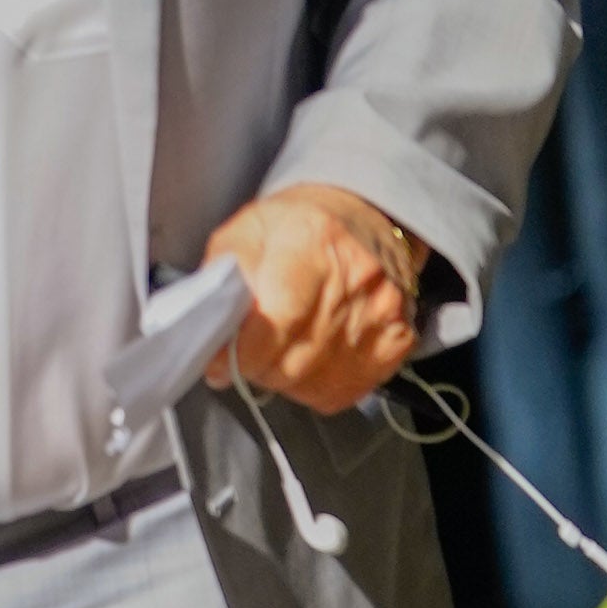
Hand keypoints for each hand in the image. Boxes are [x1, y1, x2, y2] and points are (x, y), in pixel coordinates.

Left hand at [205, 184, 425, 415]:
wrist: (365, 215)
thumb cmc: (299, 224)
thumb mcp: (247, 228)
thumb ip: (223, 275)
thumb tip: (210, 330)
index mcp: (311, 243)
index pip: (275, 321)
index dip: (240, 353)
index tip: (217, 361)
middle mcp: (354, 281)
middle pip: (292, 361)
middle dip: (256, 367)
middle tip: (243, 354)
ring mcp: (380, 315)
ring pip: (314, 384)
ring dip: (284, 379)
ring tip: (276, 349)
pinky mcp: (396, 341)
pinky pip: (342, 391)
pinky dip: (315, 386)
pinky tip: (307, 357)